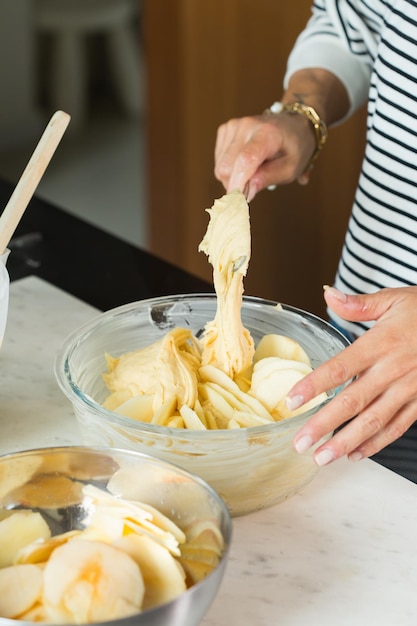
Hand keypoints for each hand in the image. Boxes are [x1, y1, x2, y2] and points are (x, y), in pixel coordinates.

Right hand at [214, 111, 314, 200]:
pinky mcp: (225, 129)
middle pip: (227, 167)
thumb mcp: (290, 169)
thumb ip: (269, 178)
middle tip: (253, 185)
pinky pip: (219, 160)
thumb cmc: (294, 149)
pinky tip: (244, 161)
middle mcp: (247, 125)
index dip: (238, 183)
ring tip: (253, 170)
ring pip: (220, 166)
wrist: (292, 125)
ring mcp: (233, 125)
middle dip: (236, 184)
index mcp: (268, 132)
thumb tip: (247, 192)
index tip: (238, 201)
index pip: (245, 160)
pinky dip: (230, 167)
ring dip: (233, 176)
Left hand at [289, 285, 416, 465]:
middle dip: (323, 425)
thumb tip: (328, 295)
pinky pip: (397, 427)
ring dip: (346, 441)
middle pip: (353, 401)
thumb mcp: (394, 300)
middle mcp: (393, 369)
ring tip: (322, 458)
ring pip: (374, 421)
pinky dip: (376, 443)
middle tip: (300, 444)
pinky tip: (355, 454)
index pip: (340, 367)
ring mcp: (409, 388)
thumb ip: (358, 304)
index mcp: (381, 343)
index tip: (291, 400)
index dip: (314, 385)